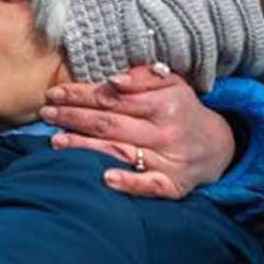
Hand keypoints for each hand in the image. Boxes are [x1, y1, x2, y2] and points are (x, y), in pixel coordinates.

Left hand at [39, 64, 235, 199]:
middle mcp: (165, 132)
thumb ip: (143, 78)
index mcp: (164, 104)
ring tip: (55, 141)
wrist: (217, 145)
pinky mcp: (172, 185)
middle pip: (110, 124)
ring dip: (84, 147)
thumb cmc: (182, 110)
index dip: (81, 95)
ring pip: (119, 152)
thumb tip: (113, 80)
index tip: (55, 93)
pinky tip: (104, 178)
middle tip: (46, 113)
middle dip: (73, 117)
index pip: (113, 99)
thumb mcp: (171, 84)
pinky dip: (127, 183)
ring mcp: (169, 160)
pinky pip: (147, 185)